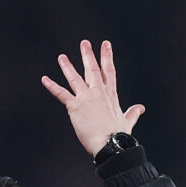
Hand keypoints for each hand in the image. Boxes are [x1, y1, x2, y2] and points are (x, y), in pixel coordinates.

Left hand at [41, 39, 145, 156]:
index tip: (105, 45)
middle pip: (93, 69)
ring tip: (62, 57)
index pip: (109, 72)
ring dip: (67, 67)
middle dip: (88, 55)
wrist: (110, 143)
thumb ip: (133, 112)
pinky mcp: (75, 106)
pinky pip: (61, 94)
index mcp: (110, 95)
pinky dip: (52, 86)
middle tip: (84, 43)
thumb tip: (140, 108)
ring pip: (75, 78)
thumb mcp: (127, 121)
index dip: (107, 57)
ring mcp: (86, 98)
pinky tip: (45, 79)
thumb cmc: (119, 135)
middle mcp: (98, 93)